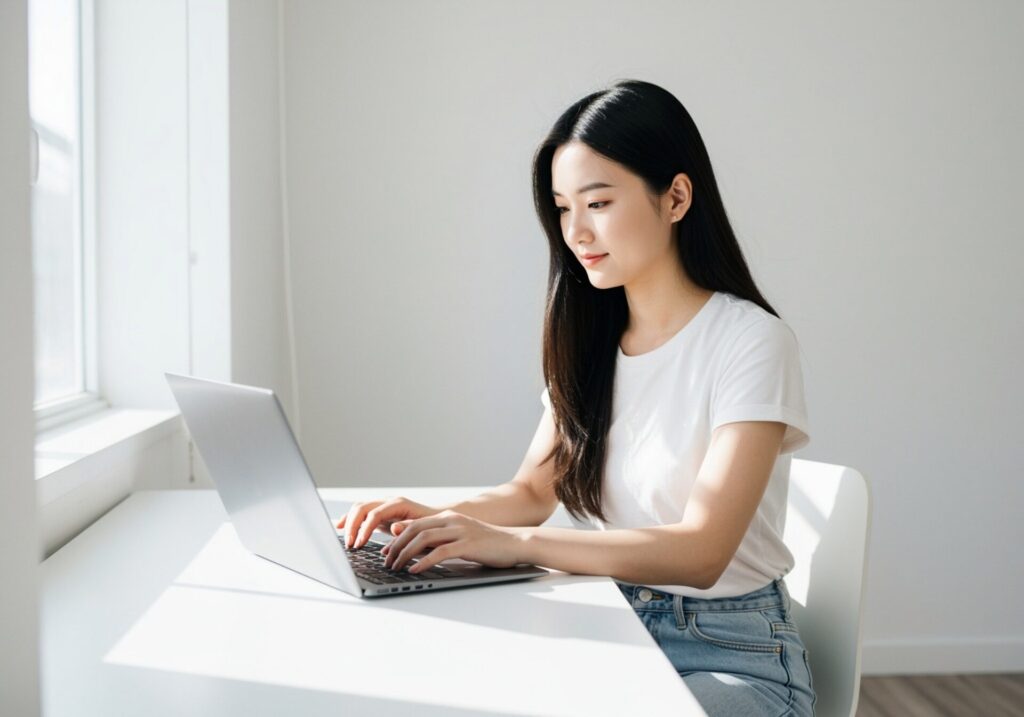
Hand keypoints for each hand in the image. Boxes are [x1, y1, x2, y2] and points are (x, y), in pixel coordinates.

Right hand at [336, 496, 440, 548]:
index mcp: (398, 504)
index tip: (359, 544)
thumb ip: (408, 527)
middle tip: (350, 545)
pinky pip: (360, 513)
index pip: (374, 513)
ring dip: (349, 523)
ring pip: (358, 508)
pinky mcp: (379, 514)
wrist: (437, 520)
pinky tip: (339, 527)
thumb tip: (394, 528)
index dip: (364, 529)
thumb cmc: (431, 526)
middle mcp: (388, 502)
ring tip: (346, 541)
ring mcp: (382, 506)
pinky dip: (349, 519)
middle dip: (352, 526)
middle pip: (362, 507)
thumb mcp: (424, 528)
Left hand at [383, 510, 525, 572]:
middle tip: (386, 561)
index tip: (385, 551)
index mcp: (448, 517)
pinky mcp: (468, 544)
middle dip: (396, 546)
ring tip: (396, 567)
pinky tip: (415, 570)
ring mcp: (460, 531)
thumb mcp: (460, 538)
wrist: (515, 543)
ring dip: (405, 554)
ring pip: (423, 539)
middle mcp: (451, 520)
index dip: (396, 538)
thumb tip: (417, 548)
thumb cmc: (488, 544)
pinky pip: (440, 552)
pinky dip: (424, 561)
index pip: (414, 524)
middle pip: (414, 530)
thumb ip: (440, 539)